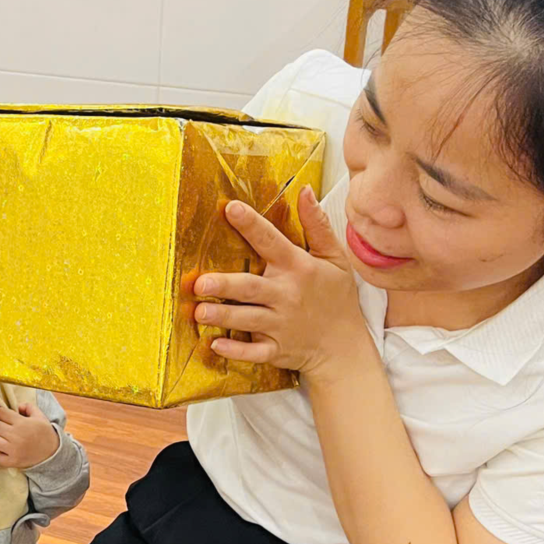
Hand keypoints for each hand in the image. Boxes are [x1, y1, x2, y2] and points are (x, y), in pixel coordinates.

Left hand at [0, 402, 58, 467]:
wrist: (53, 453)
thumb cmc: (44, 433)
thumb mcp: (39, 416)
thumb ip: (27, 407)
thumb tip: (16, 406)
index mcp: (22, 423)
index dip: (0, 413)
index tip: (3, 417)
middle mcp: (16, 436)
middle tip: (0, 427)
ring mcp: (13, 450)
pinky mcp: (13, 461)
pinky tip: (4, 450)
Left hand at [187, 188, 371, 377]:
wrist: (344, 346)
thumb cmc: (335, 297)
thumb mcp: (334, 257)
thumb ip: (317, 225)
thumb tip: (305, 191)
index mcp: (298, 267)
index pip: (271, 241)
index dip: (251, 224)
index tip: (230, 208)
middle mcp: (286, 295)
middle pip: (251, 288)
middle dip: (225, 285)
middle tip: (200, 282)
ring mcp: (280, 325)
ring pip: (247, 319)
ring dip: (223, 316)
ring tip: (199, 311)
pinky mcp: (276, 349)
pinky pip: (254, 352)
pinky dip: (235, 351)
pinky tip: (215, 344)